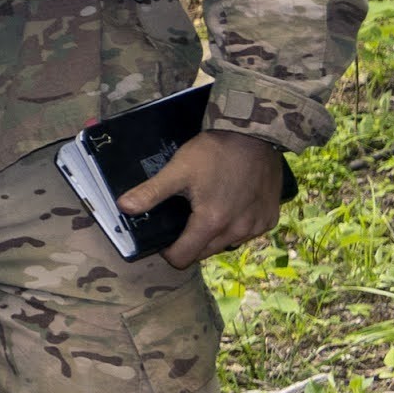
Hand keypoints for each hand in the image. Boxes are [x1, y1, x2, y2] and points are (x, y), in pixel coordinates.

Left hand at [120, 126, 288, 268]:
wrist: (255, 134)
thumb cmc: (214, 152)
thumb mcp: (178, 170)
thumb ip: (151, 192)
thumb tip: (123, 208)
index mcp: (211, 223)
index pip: (183, 258)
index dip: (169, 251)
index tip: (165, 236)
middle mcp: (237, 232)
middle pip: (205, 253)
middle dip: (190, 243)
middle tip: (183, 219)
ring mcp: (257, 226)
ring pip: (227, 244)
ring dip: (214, 236)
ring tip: (206, 210)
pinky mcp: (270, 218)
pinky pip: (247, 233)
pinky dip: (236, 226)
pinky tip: (230, 207)